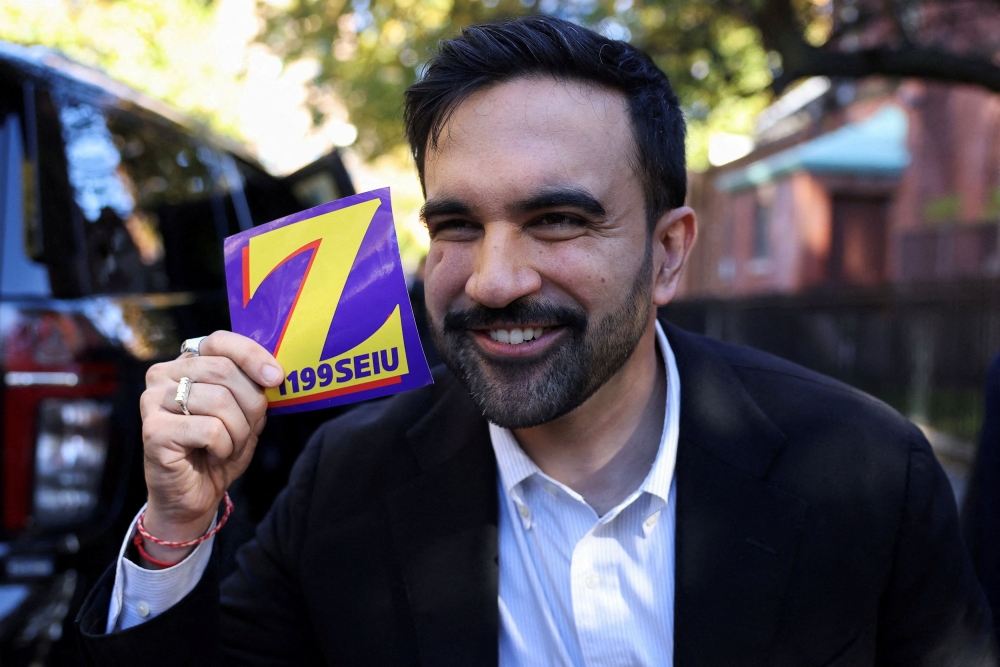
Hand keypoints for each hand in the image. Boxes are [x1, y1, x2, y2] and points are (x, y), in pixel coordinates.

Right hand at [138, 331, 282, 564]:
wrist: (194, 495)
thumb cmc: (219, 450)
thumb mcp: (244, 412)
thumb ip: (253, 386)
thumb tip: (273, 372)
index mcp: (186, 363)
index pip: (220, 341)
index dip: (252, 355)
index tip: (276, 378)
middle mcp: (163, 375)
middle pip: (225, 371)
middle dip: (250, 405)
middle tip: (247, 430)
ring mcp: (152, 401)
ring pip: (220, 401)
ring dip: (238, 431)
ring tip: (227, 445)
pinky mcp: (153, 430)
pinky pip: (210, 429)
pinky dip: (224, 446)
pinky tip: (212, 454)